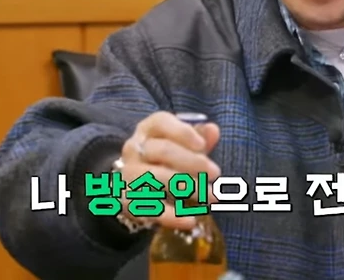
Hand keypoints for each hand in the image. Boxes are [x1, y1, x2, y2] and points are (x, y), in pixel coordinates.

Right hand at [118, 111, 221, 229]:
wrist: (130, 185)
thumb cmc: (162, 158)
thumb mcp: (179, 145)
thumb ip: (197, 137)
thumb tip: (213, 130)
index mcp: (148, 129)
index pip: (161, 122)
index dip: (182, 132)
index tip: (202, 145)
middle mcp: (134, 148)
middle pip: (163, 150)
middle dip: (193, 162)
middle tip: (216, 173)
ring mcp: (128, 174)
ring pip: (156, 178)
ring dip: (187, 187)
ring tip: (211, 196)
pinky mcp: (127, 200)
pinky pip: (149, 207)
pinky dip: (171, 216)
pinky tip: (190, 221)